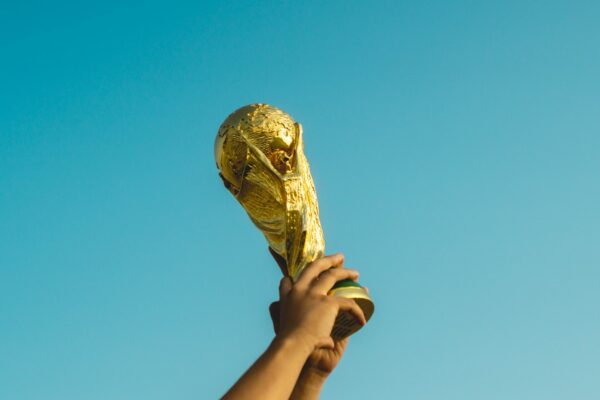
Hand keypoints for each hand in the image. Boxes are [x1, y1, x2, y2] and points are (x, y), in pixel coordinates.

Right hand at [268, 250, 364, 370]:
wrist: (292, 346)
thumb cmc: (289, 343)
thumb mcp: (282, 327)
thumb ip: (289, 322)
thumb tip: (307, 327)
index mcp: (287, 297)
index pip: (287, 281)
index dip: (294, 279)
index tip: (297, 278)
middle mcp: (299, 290)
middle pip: (314, 267)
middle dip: (328, 260)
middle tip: (339, 257)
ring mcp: (313, 294)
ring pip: (332, 275)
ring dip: (345, 273)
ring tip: (355, 273)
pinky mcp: (327, 303)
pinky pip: (347, 302)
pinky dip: (356, 311)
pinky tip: (362, 320)